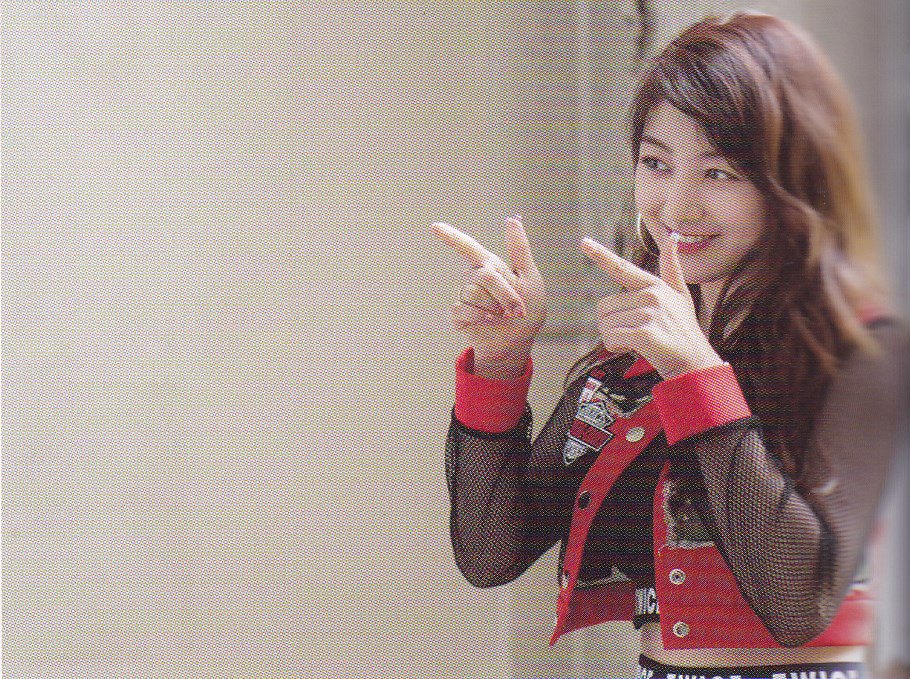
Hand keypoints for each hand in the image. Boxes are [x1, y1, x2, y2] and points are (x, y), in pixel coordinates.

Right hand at [432, 216, 546, 375]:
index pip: (467, 247)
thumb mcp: (530, 277)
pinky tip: (488, 322)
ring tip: (502, 316)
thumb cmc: (528, 308)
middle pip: (483, 276)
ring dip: (495, 308)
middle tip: (517, 309)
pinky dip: (481, 318)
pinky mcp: (457, 314)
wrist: (517, 340)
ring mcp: (463, 295)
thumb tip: (512, 219)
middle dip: (504, 294)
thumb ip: (520, 250)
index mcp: (489, 265)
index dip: (450, 236)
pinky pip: (464, 309)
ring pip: (474, 294)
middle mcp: (473, 278)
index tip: (434, 227)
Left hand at [579, 233, 722, 379]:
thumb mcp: (681, 295)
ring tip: (635, 341)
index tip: (584, 242)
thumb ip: (672, 268)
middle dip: (611, 323)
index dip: (600, 255)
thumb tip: (673, 238)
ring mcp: (648, 315)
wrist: (695, 361)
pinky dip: (615, 347)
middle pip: (605, 306)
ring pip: (605, 324)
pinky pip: (611, 338)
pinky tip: (630, 349)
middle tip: (631, 332)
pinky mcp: (644, 334)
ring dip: (613, 336)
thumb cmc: (684, 329)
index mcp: (655, 286)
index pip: (622, 268)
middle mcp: (651, 296)